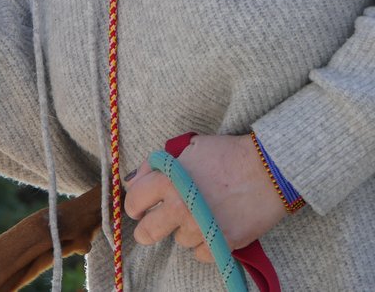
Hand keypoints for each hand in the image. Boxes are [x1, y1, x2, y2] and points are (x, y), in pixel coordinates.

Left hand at [124, 134, 286, 262]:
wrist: (270, 169)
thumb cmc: (227, 154)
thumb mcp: (187, 150)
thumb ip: (156, 166)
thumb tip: (133, 182)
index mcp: (168, 181)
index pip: (133, 201)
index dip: (136, 205)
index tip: (141, 208)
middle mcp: (180, 207)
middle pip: (147, 233)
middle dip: (147, 230)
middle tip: (155, 224)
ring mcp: (202, 228)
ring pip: (179, 241)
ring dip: (187, 231)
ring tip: (203, 215)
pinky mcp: (223, 243)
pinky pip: (202, 254)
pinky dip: (207, 244)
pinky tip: (216, 227)